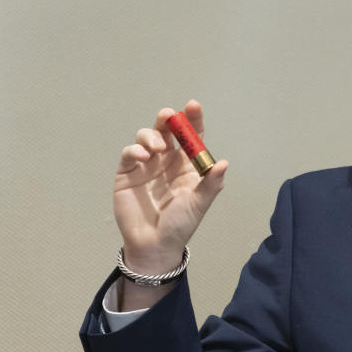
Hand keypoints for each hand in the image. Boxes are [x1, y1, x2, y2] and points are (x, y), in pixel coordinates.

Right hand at [113, 99, 227, 273]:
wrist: (154, 245)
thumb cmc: (180, 224)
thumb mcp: (199, 204)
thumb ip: (210, 184)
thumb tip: (223, 163)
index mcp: (187, 164)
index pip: (192, 137)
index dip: (193, 119)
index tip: (193, 106)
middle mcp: (167, 160)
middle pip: (167, 130)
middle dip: (168, 119)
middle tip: (169, 116)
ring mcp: (147, 164)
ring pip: (147, 136)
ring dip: (151, 135)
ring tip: (156, 149)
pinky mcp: (128, 172)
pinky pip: (130, 153)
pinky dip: (135, 149)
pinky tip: (144, 157)